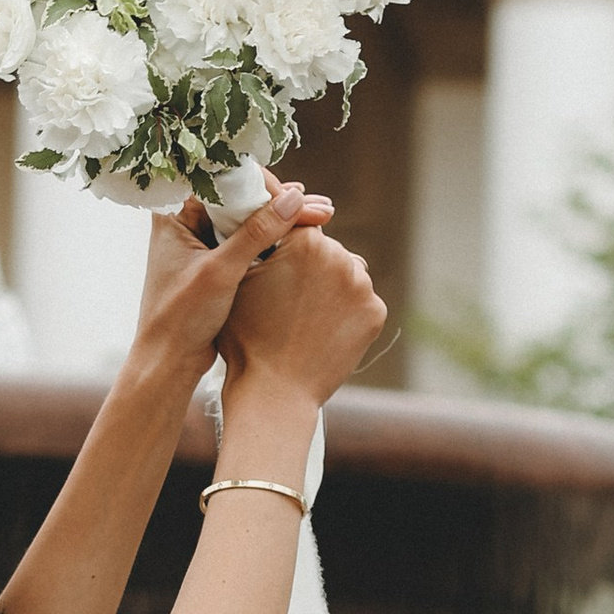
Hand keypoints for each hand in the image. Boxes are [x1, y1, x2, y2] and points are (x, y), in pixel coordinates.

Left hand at [130, 177, 331, 386]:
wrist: (167, 362)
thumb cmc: (180, 318)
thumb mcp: (221, 272)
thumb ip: (257, 233)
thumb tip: (295, 199)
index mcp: (173, 215)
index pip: (222, 182)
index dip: (263, 185)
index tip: (297, 195)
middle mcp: (184, 223)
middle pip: (239, 198)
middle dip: (280, 201)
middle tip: (319, 206)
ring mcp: (200, 243)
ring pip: (246, 219)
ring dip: (281, 219)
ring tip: (320, 215)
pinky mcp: (213, 262)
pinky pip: (247, 240)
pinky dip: (273, 238)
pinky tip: (302, 235)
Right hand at [216, 223, 384, 409]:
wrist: (275, 392)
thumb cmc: (247, 338)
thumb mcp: (238, 280)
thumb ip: (257, 243)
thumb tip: (266, 221)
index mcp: (306, 243)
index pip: (298, 225)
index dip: (284, 244)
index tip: (276, 261)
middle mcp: (341, 258)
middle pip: (326, 250)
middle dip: (309, 266)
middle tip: (286, 296)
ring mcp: (363, 286)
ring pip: (345, 273)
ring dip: (329, 286)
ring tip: (303, 315)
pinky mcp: (375, 313)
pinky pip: (360, 301)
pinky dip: (344, 311)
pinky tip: (321, 329)